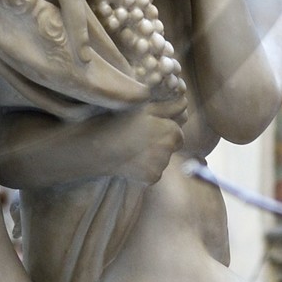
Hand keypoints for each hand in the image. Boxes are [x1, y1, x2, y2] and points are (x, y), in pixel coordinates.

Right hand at [67, 105, 181, 185]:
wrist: (97, 147)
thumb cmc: (118, 120)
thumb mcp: (143, 106)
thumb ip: (167, 107)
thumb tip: (184, 104)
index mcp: (172, 130)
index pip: (176, 131)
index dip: (161, 128)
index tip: (146, 126)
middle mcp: (170, 149)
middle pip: (171, 146)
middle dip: (159, 143)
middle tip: (137, 138)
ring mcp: (161, 165)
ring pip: (161, 159)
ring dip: (151, 155)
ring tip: (131, 148)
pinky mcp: (152, 178)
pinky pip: (153, 172)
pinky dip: (144, 168)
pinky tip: (129, 160)